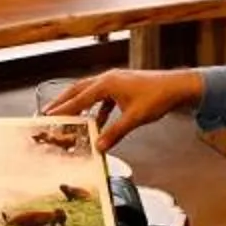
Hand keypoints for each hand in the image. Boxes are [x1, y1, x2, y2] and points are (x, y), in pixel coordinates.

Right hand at [41, 67, 202, 149]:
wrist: (177, 86)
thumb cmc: (157, 98)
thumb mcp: (134, 118)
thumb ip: (115, 133)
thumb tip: (100, 147)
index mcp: (107, 83)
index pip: (79, 97)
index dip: (63, 108)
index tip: (47, 115)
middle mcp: (108, 79)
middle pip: (79, 89)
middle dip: (64, 101)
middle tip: (47, 111)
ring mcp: (115, 81)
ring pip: (90, 92)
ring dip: (79, 104)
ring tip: (69, 116)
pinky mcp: (123, 86)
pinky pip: (103, 97)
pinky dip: (97, 108)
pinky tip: (97, 121)